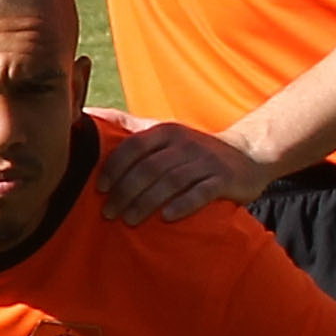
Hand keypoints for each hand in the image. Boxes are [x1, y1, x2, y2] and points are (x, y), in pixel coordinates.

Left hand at [93, 112, 275, 224]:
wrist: (248, 155)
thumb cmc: (193, 150)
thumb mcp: (164, 133)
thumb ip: (129, 126)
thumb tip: (87, 115)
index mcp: (166, 132)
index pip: (134, 146)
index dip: (114, 167)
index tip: (99, 189)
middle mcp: (185, 143)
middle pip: (149, 168)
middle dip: (125, 192)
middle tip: (108, 213)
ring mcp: (206, 161)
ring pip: (171, 182)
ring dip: (146, 203)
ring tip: (129, 220)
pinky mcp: (224, 180)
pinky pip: (201, 193)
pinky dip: (183, 205)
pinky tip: (167, 217)